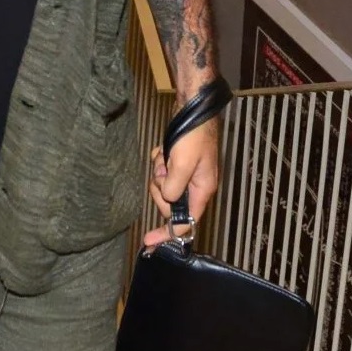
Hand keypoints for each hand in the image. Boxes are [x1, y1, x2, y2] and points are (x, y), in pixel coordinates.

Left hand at [143, 118, 220, 247]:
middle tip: (163, 171)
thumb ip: (174, 188)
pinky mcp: (178, 164)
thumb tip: (168, 200)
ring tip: (165, 157)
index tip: (149, 242)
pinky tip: (164, 150)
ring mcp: (187, 174)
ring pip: (164, 186)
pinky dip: (159, 161)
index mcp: (202, 190)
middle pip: (170, 204)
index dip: (167, 234)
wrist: (193, 108)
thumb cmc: (193, 135)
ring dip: (159, 172)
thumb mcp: (183, 164)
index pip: (186, 223)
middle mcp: (195, 186)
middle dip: (161, 189)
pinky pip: (162, 171)